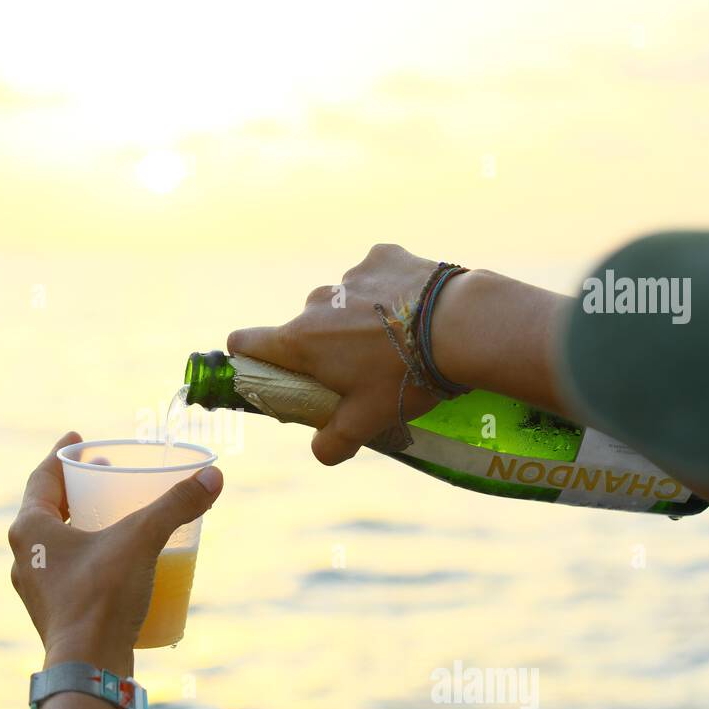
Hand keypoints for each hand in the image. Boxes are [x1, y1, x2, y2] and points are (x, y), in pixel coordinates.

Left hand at [8, 432, 224, 674]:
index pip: (42, 477)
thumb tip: (212, 476)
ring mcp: (37, 588)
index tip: (79, 438)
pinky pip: (67, 572)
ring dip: (80, 524)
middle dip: (77, 489)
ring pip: (56, 543)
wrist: (88, 669)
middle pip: (48, 509)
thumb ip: (175, 505)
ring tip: (112, 516)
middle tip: (104, 474)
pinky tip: (115, 563)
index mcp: (30, 530)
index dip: (64, 454)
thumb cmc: (102, 599)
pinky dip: (88, 557)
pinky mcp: (53, 614)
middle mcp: (25, 557)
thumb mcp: (141, 540)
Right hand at [228, 243, 462, 464]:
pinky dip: (388, 292)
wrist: (462, 325)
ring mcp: (350, 276)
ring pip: (342, 302)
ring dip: (358, 319)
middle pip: (305, 328)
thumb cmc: (407, 377)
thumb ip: (334, 443)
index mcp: (302, 341)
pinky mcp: (384, 256)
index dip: (247, 356)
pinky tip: (415, 310)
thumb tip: (321, 452)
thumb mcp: (369, 421)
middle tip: (360, 371)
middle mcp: (317, 302)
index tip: (264, 368)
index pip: (246, 342)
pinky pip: (375, 276)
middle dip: (323, 348)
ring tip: (399, 341)